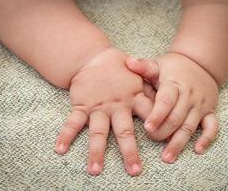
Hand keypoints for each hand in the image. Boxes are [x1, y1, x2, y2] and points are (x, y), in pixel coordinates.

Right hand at [55, 47, 152, 175]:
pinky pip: (73, 122)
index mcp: (135, 97)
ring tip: (95, 170)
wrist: (95, 56)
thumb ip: (151, 89)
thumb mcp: (140, 75)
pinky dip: (66, 135)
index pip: (150, 114)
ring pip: (98, 131)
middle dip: (129, 151)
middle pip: (124, 131)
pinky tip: (59, 149)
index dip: (157, 127)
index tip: (164, 144)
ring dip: (96, 151)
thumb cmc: (121, 68)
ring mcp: (98, 107)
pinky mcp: (82, 105)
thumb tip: (168, 103)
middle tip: (134, 171)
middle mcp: (117, 105)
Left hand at [126, 52, 218, 162]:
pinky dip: (207, 138)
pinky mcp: (209, 111)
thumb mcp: (159, 65)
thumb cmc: (173, 67)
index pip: (166, 101)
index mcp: (174, 85)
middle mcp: (188, 96)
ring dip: (179, 143)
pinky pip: (212, 126)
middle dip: (163, 132)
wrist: (200, 63)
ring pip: (190, 126)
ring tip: (167, 157)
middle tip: (151, 140)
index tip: (147, 127)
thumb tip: (127, 62)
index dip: (157, 115)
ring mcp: (200, 105)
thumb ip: (144, 67)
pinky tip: (197, 150)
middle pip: (176, 118)